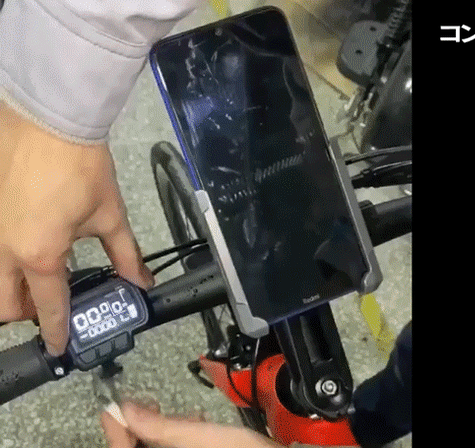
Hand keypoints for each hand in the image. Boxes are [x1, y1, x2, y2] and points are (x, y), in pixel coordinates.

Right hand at [0, 103, 153, 354]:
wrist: (50, 120)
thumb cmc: (82, 168)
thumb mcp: (110, 216)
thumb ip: (126, 255)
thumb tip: (143, 281)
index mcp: (39, 256)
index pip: (48, 307)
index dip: (56, 331)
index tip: (59, 345)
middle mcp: (3, 250)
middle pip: (4, 304)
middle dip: (27, 313)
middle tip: (52, 305)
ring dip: (13, 289)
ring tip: (42, 277)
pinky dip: (8, 261)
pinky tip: (31, 245)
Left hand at [101, 402, 283, 447]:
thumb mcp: (200, 437)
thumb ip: (160, 426)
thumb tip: (126, 410)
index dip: (115, 432)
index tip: (110, 409)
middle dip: (144, 429)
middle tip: (147, 404)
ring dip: (164, 433)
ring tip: (183, 413)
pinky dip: (180, 440)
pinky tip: (195, 424)